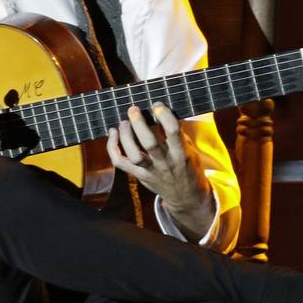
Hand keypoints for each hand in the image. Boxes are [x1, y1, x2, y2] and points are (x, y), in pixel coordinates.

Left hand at [106, 103, 213, 240]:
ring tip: (124, 122)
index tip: (157, 105)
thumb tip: (161, 112)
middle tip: (133, 109)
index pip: (173, 132)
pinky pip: (120, 163)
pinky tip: (113, 133)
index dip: (164, 115)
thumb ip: (177, 134)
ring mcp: (150, 171)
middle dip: (139, 124)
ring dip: (125, 136)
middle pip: (149, 143)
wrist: (185, 196)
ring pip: (134, 154)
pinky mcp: (138, 175)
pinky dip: (112, 147)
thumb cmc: (187, 167)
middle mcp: (165, 163)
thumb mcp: (189, 150)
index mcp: (181, 154)